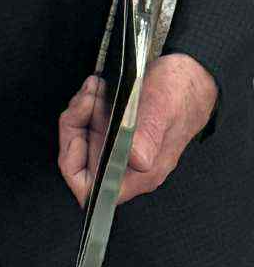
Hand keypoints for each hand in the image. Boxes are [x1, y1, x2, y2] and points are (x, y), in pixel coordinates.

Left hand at [58, 52, 218, 208]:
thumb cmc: (181, 94)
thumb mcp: (162, 108)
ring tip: (95, 88)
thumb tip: (137, 160)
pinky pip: (86, 122)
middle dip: (74, 126)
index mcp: (140, 173)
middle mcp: (125, 164)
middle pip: (77, 160)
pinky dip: (86, 103)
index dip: (74, 165)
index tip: (80, 133)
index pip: (92, 189)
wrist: (191, 77)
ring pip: (79, 137)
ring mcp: (117, 146)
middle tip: (88, 99)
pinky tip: (98, 87)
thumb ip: (148, 134)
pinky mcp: (114, 130)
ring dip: (80, 110)